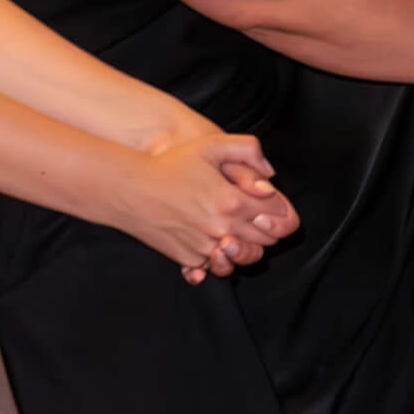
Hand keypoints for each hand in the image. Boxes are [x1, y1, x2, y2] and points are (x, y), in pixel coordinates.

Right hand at [118, 131, 299, 282]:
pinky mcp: (190, 259)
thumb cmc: (171, 165)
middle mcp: (223, 228)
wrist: (132, 190)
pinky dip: (220, 259)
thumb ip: (248, 150)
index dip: (281, 210)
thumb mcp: (211, 144)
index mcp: (233, 201)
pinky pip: (216, 268)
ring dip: (247, 247)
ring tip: (238, 232)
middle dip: (268, 229)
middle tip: (257, 216)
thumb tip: (270, 175)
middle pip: (266, 240)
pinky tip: (215, 243)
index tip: (271, 203)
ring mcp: (206, 247)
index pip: (277, 215)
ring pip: (245, 259)